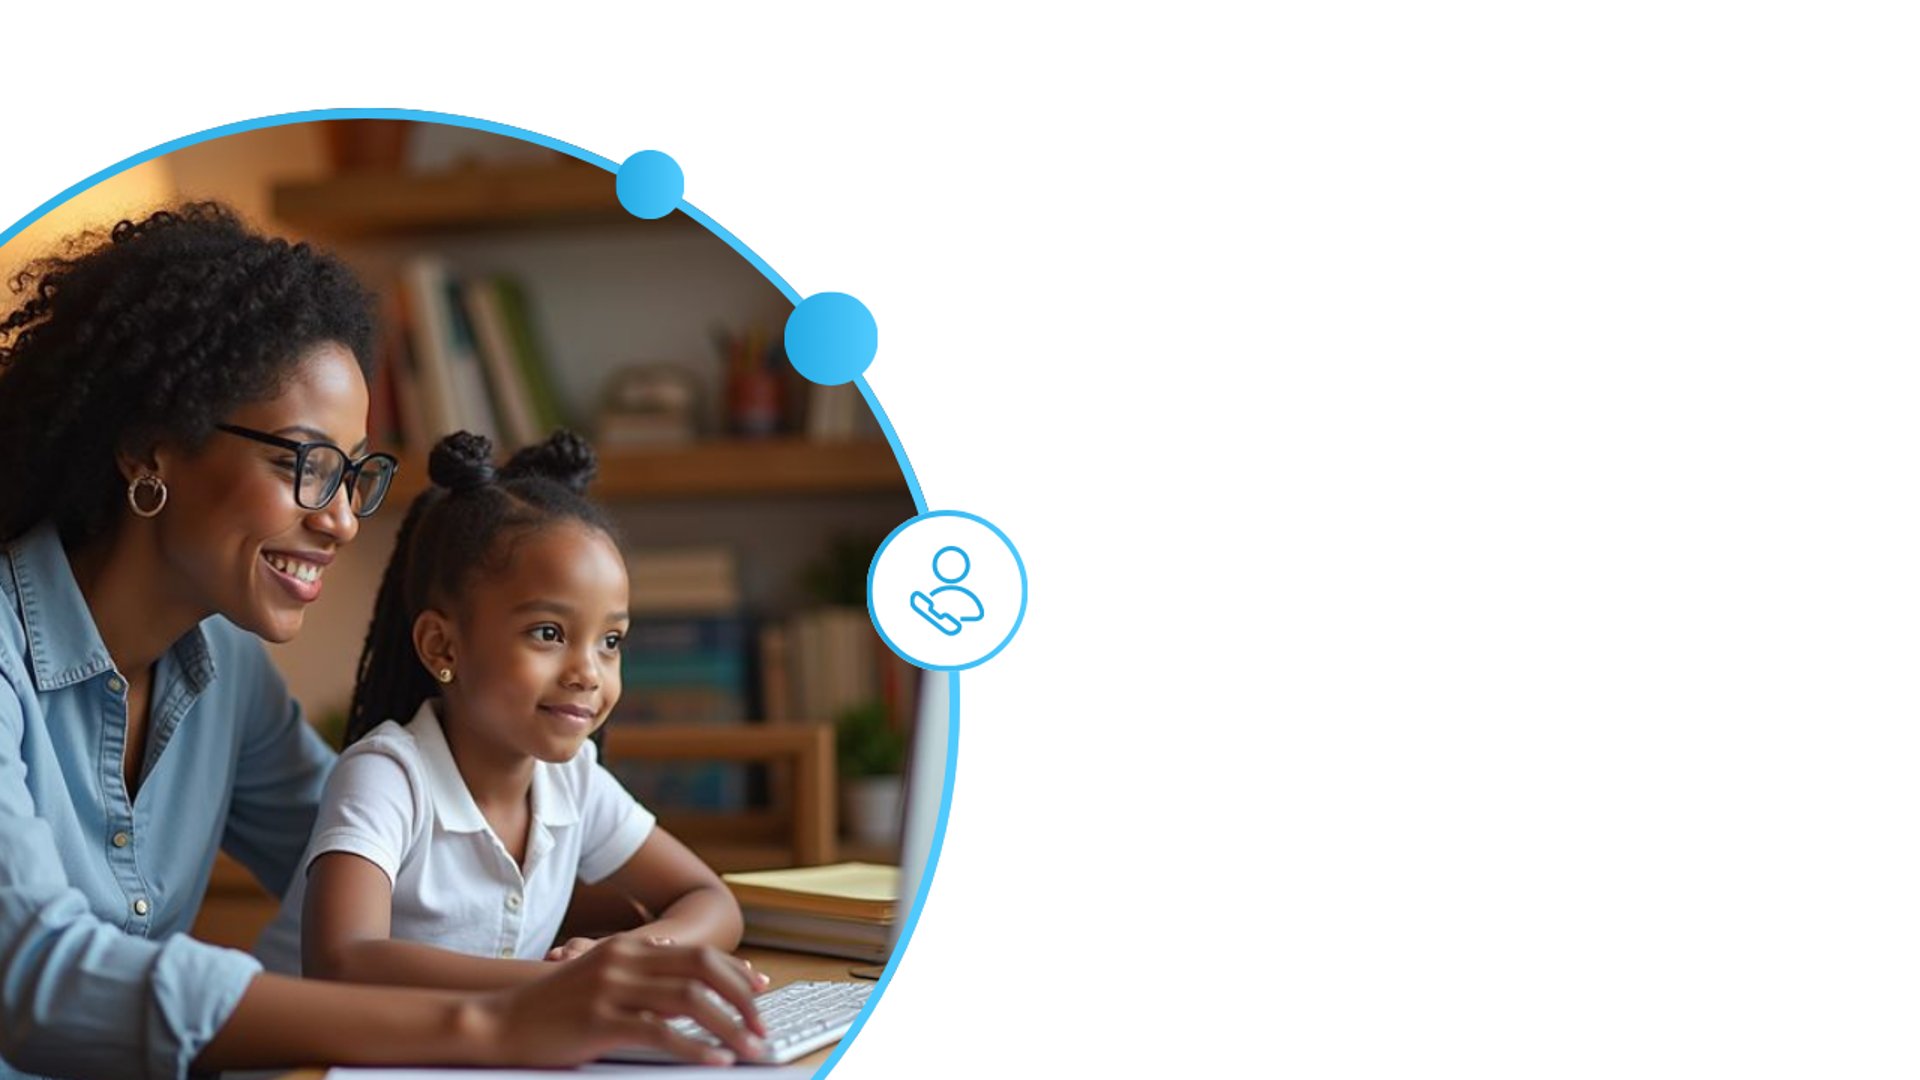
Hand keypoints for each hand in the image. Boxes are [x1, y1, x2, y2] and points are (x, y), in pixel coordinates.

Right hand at [478, 938, 768, 1065]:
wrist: (500, 1020)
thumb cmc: (552, 1005)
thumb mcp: (599, 974)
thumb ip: (639, 970)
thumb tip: (678, 968)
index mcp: (628, 948)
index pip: (698, 953)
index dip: (735, 972)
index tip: (761, 989)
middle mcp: (625, 961)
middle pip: (703, 970)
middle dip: (741, 996)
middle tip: (761, 1023)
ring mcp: (614, 990)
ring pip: (690, 1001)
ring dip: (728, 1025)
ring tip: (749, 1046)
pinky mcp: (601, 1022)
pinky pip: (661, 1034)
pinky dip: (695, 1047)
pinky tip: (715, 1059)